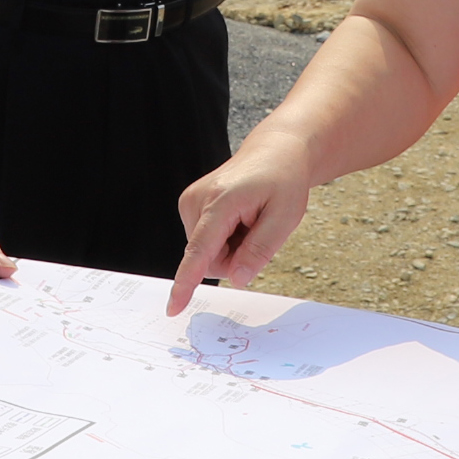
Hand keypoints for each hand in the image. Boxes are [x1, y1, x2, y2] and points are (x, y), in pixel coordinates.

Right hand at [168, 131, 314, 313]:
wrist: (274, 151)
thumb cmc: (283, 180)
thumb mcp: (285, 217)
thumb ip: (259, 250)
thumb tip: (236, 279)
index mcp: (221, 201)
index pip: (200, 249)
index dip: (186, 281)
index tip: (173, 307)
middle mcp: (198, 199)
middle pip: (208, 259)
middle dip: (234, 257)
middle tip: (257, 230)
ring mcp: (190, 201)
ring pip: (206, 253)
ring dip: (231, 246)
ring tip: (248, 219)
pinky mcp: (190, 205)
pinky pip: (205, 242)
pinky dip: (225, 238)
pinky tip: (239, 218)